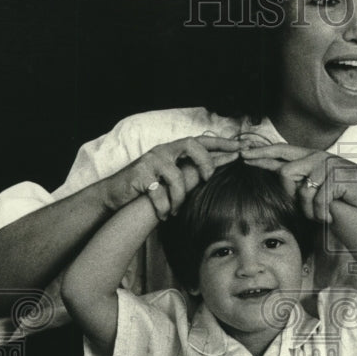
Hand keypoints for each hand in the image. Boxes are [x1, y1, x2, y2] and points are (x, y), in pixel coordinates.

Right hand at [101, 136, 240, 217]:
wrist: (117, 194)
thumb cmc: (149, 189)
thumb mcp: (172, 179)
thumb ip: (190, 173)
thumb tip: (215, 173)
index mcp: (174, 151)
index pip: (201, 140)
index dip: (220, 143)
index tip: (239, 148)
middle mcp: (163, 151)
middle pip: (190, 144)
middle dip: (204, 161)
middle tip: (209, 179)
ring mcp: (151, 160)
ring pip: (176, 175)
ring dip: (179, 197)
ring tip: (175, 210)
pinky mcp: (140, 174)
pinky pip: (158, 192)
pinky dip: (163, 207)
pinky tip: (163, 215)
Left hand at [241, 143, 356, 221]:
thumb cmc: (346, 193)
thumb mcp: (321, 183)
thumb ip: (302, 180)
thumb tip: (280, 180)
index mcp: (311, 156)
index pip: (280, 151)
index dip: (261, 153)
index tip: (242, 154)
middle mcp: (317, 157)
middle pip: (284, 171)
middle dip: (287, 193)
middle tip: (302, 205)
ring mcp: (327, 165)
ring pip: (300, 190)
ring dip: (308, 210)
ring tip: (320, 215)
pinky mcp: (336, 177)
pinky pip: (316, 200)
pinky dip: (321, 214)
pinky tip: (329, 216)